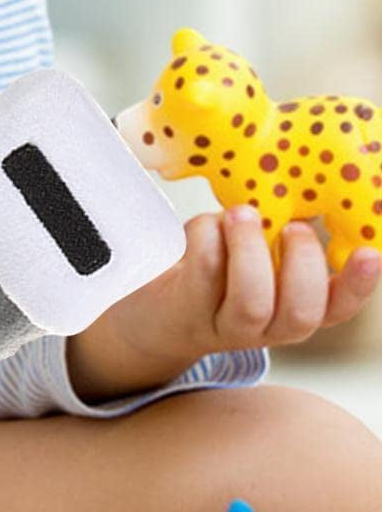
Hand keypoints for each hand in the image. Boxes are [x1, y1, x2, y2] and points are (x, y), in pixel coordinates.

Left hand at [71, 207, 381, 401]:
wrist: (152, 315)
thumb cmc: (211, 272)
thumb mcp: (250, 256)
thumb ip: (275, 235)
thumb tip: (301, 185)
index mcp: (291, 310)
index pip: (337, 307)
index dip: (358, 285)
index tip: (370, 253)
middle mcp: (266, 327)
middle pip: (300, 312)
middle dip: (302, 265)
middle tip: (291, 227)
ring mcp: (225, 325)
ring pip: (253, 300)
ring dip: (250, 250)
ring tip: (242, 214)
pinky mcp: (187, 311)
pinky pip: (205, 273)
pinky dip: (207, 237)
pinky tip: (204, 224)